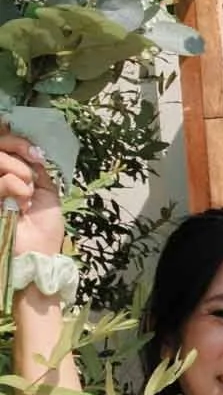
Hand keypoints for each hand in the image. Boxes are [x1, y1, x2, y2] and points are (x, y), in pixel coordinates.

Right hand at [0, 131, 64, 256]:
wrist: (39, 252)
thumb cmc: (43, 227)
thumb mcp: (46, 191)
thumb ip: (36, 169)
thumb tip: (32, 149)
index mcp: (11, 174)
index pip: (5, 145)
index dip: (17, 142)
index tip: (36, 154)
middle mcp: (0, 178)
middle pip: (0, 146)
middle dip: (19, 153)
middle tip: (32, 178)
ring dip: (20, 173)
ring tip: (27, 195)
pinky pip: (1, 180)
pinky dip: (15, 187)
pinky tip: (20, 205)